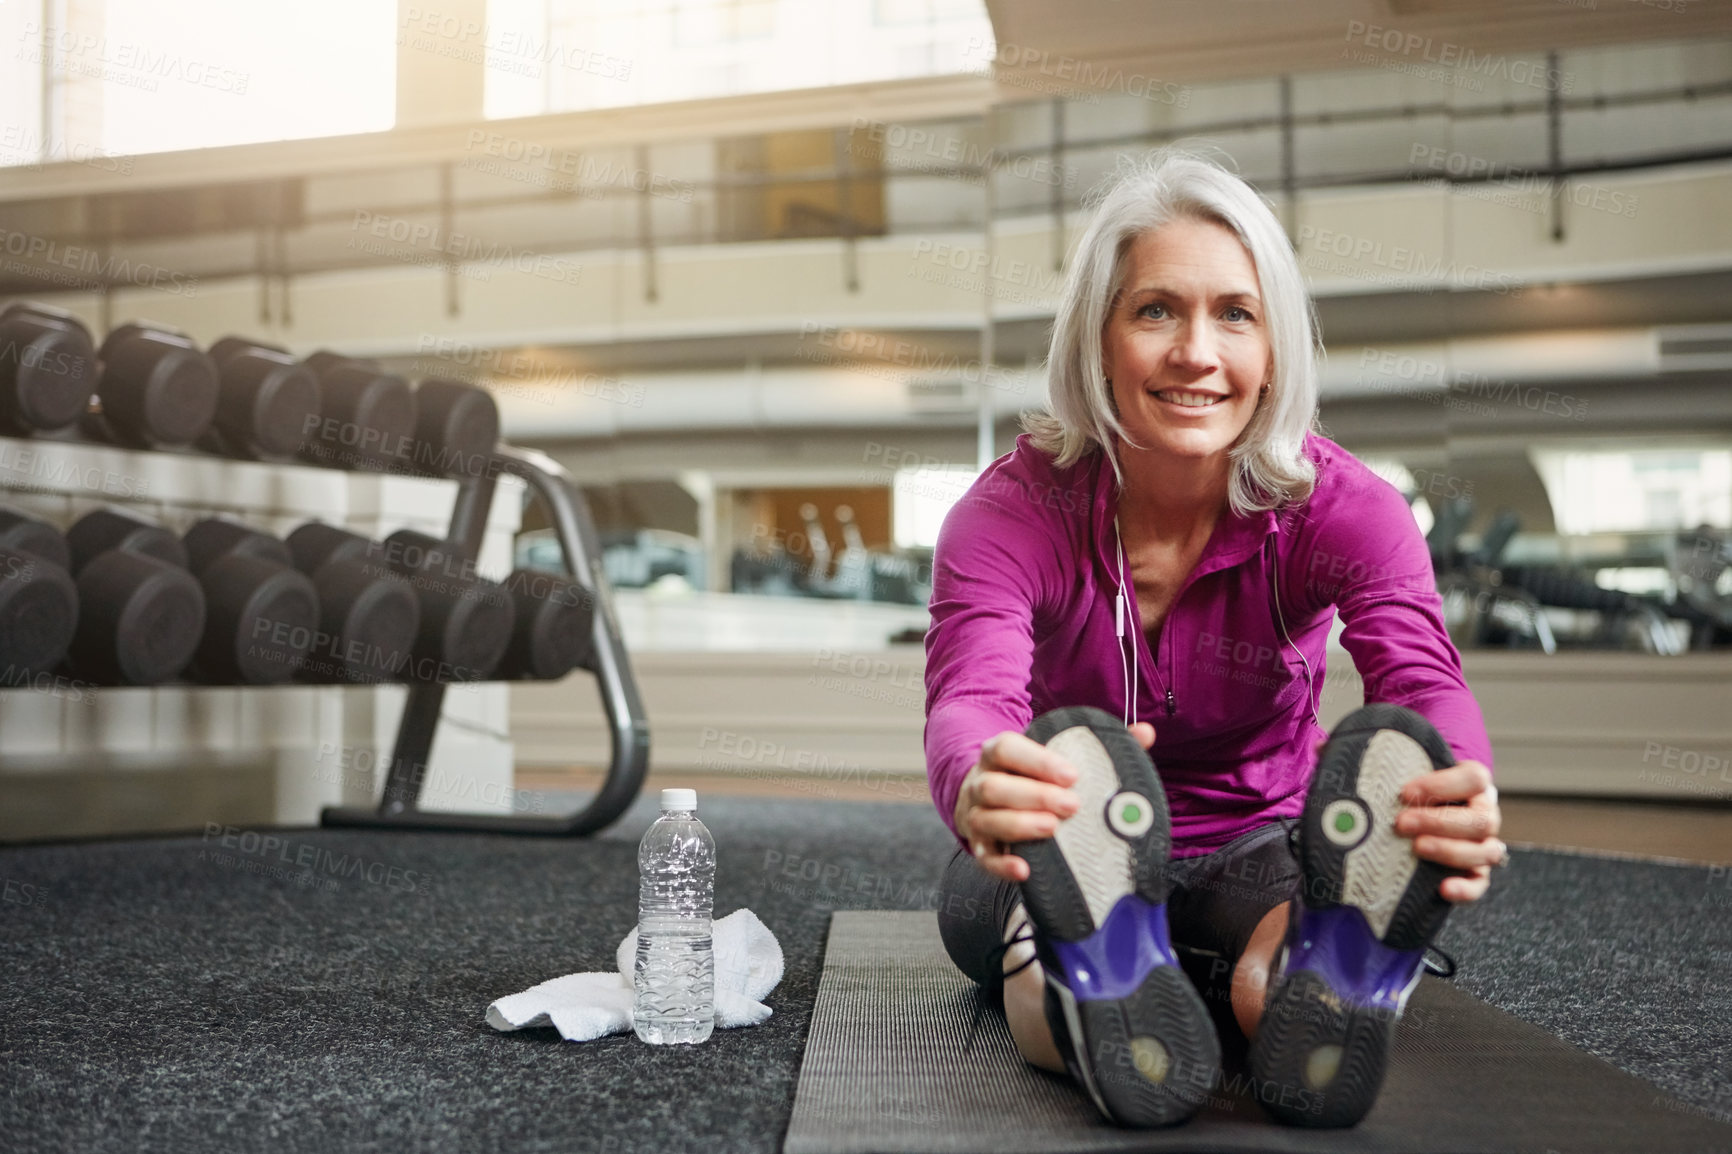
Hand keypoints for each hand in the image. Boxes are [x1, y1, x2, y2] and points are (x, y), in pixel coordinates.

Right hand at [955, 723, 1156, 883]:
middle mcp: (981, 782)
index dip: (1037, 761)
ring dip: (1020, 825)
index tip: (1072, 775)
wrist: (989, 798)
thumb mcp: (1053, 756)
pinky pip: (984, 857)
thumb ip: (1097, 746)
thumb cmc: (1031, 776)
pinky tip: (1024, 870)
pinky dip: (1002, 865)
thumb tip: (1144, 733)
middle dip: (1034, 795)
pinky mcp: (979, 846)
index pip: (1008, 749)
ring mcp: (976, 815)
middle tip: (1073, 805)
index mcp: (998, 754)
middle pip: (995, 786)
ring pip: (986, 819)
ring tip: (1053, 829)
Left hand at [1309, 739, 1502, 903]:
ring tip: (1416, 848)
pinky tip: (1442, 888)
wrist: (1418, 812)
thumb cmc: (1408, 789)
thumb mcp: (1393, 769)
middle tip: (1400, 823)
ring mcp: (1482, 845)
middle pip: (1480, 818)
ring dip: (1451, 851)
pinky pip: (1480, 884)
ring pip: (1486, 851)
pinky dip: (1466, 888)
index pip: (1473, 779)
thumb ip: (1365, 756)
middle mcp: (1482, 813)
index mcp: (1470, 782)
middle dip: (1439, 821)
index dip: (1443, 784)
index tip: (1405, 792)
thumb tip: (1322, 747)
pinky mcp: (1474, 873)